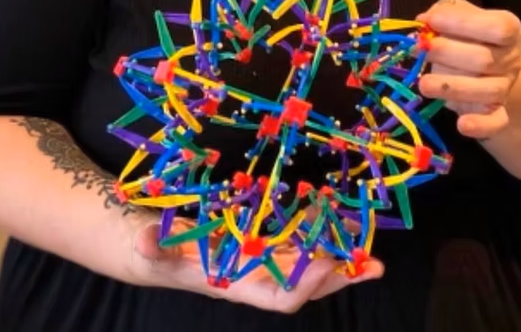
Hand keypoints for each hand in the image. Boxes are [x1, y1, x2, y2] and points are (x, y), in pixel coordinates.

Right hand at [129, 214, 382, 312]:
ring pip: (308, 265)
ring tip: (370, 249)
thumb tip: (146, 241)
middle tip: (374, 266)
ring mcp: (261, 260)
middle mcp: (255, 277)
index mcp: (235, 286)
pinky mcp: (261, 242)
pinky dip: (320, 235)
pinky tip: (340, 223)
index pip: (278, 297)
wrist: (154, 251)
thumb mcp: (151, 252)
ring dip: (339, 258)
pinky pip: (298, 243)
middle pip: (306, 285)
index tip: (326, 263)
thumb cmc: (155, 254)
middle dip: (340, 278)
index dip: (303, 284)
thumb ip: (153, 248)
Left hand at [416, 0, 520, 139]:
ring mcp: (505, 87)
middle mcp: (511, 59)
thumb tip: (425, 20)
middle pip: (485, 60)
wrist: (490, 67)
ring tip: (424, 84)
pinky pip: (495, 122)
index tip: (431, 20)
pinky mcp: (498, 112)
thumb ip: (444, 11)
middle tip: (420, 49)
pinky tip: (462, 125)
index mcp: (509, 30)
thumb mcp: (459, 13)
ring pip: (486, 92)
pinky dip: (480, 126)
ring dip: (452, 88)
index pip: (496, 27)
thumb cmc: (468, 34)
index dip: (463, 23)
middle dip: (448, 54)